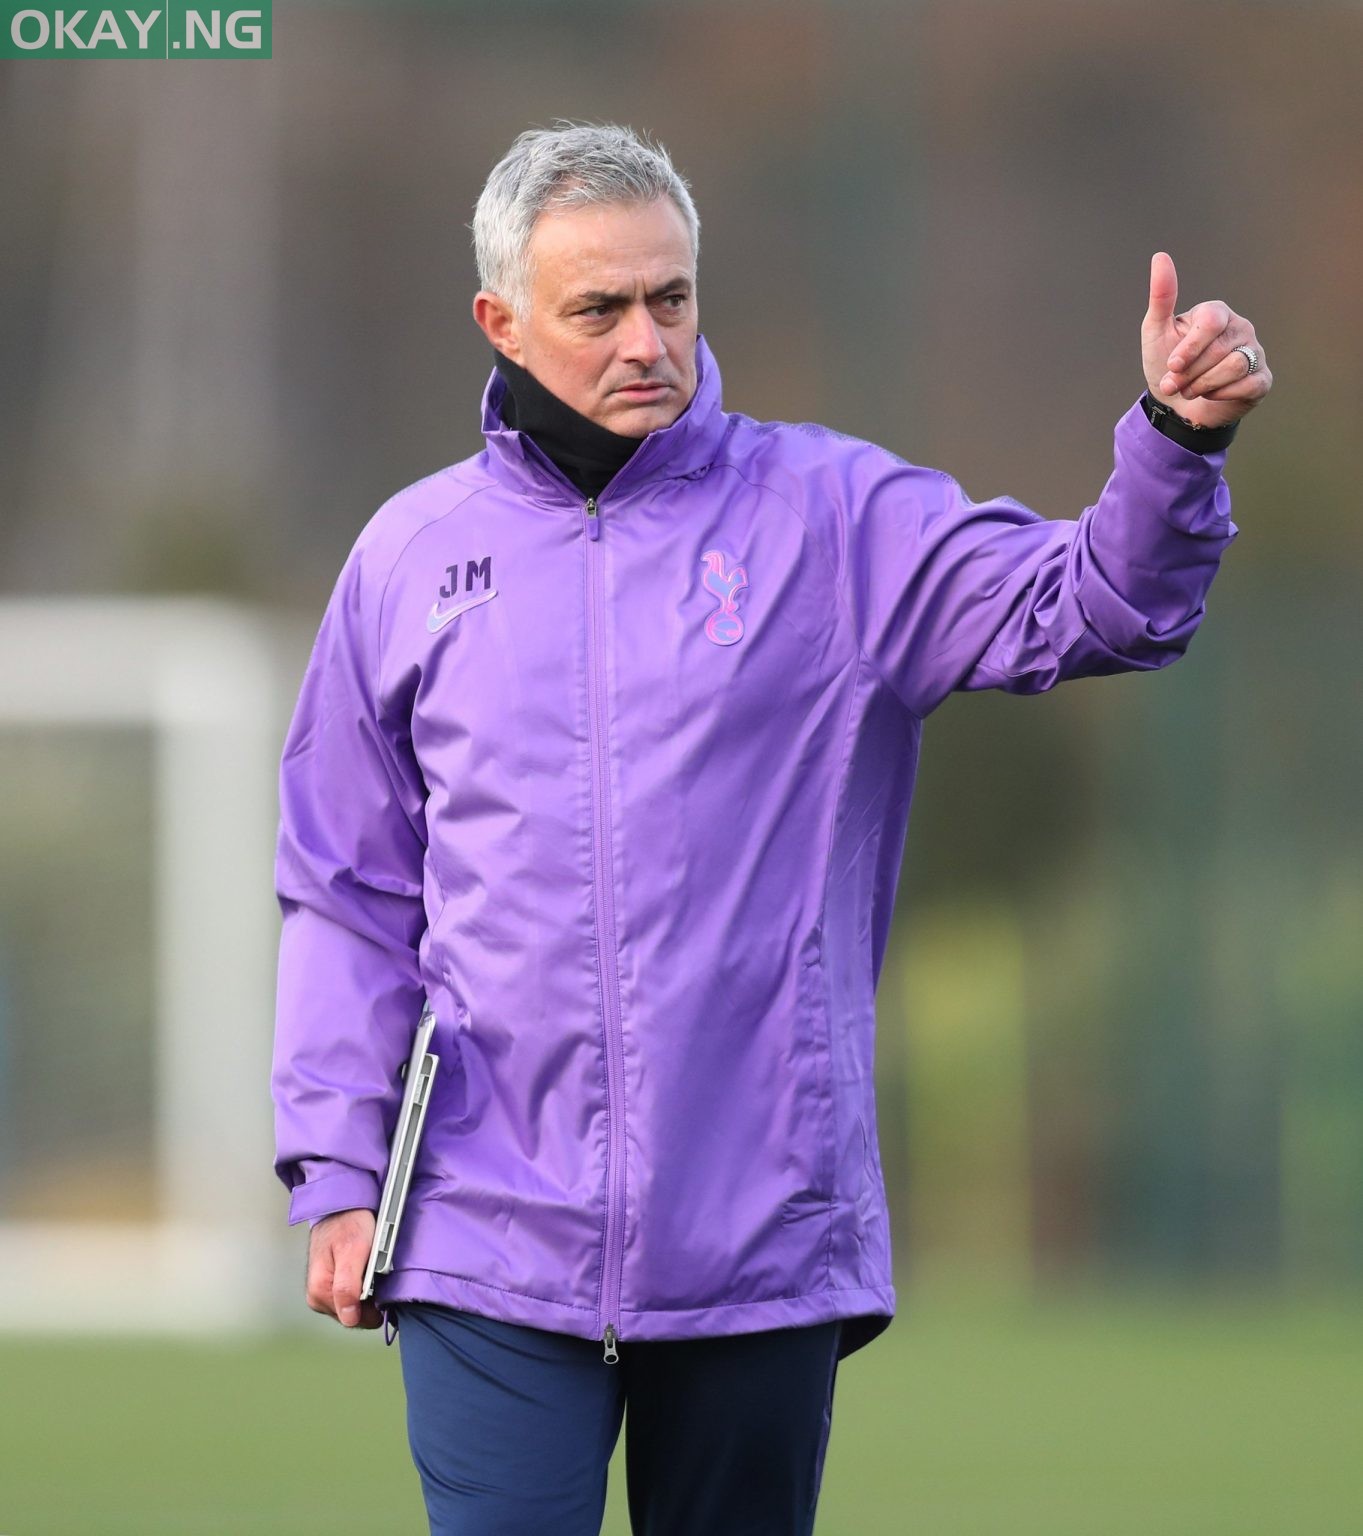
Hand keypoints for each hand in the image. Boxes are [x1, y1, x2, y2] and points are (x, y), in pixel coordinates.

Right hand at [306, 1207, 382, 1328]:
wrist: (341, 1205)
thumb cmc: (348, 1224)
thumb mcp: (352, 1251)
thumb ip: (347, 1286)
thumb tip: (349, 1319)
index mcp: (319, 1292)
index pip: (354, 1320)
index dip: (374, 1308)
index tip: (383, 1287)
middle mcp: (318, 1297)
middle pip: (355, 1317)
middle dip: (371, 1300)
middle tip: (378, 1273)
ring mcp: (324, 1292)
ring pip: (355, 1308)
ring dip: (369, 1293)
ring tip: (372, 1269)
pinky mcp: (332, 1286)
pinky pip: (353, 1297)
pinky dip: (365, 1287)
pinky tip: (368, 1271)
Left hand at [1141, 251, 1271, 428]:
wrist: (1177, 405)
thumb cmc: (1167, 365)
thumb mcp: (1156, 332)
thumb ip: (1161, 296)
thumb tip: (1160, 256)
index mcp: (1216, 313)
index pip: (1211, 322)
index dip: (1190, 348)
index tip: (1172, 365)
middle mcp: (1240, 327)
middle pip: (1219, 349)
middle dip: (1190, 373)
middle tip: (1175, 383)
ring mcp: (1254, 352)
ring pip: (1234, 366)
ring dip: (1203, 385)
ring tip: (1191, 389)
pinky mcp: (1262, 378)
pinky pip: (1246, 384)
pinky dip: (1221, 395)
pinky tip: (1212, 395)